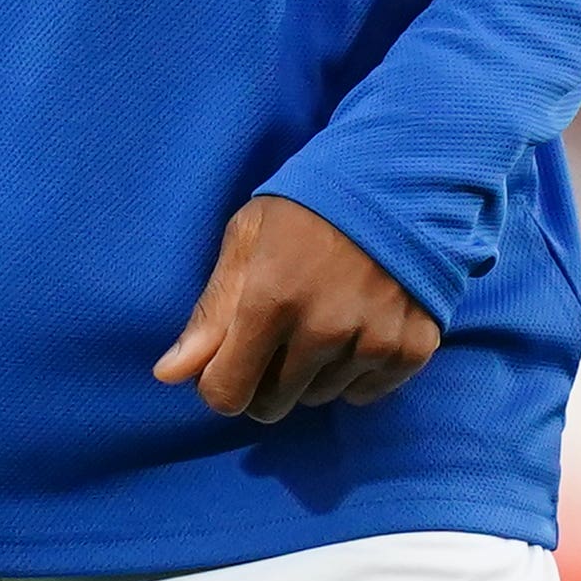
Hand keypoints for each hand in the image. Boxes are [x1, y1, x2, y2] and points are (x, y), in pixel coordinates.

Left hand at [152, 194, 440, 420]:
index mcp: (273, 298)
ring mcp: (373, 341)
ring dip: (312, 372)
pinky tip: (358, 324)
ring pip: (319, 398)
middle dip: (264, 379)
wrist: (400, 176)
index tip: (228, 359)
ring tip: (324, 315)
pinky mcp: (412, 348)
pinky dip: (356, 371)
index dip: (219, 382)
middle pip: (273, 404)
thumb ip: (211, 312)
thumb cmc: (311, 202)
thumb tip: (168, 375)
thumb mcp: (249, 237)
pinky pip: (366, 393)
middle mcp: (324, 328)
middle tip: (279, 331)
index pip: (227, 394)